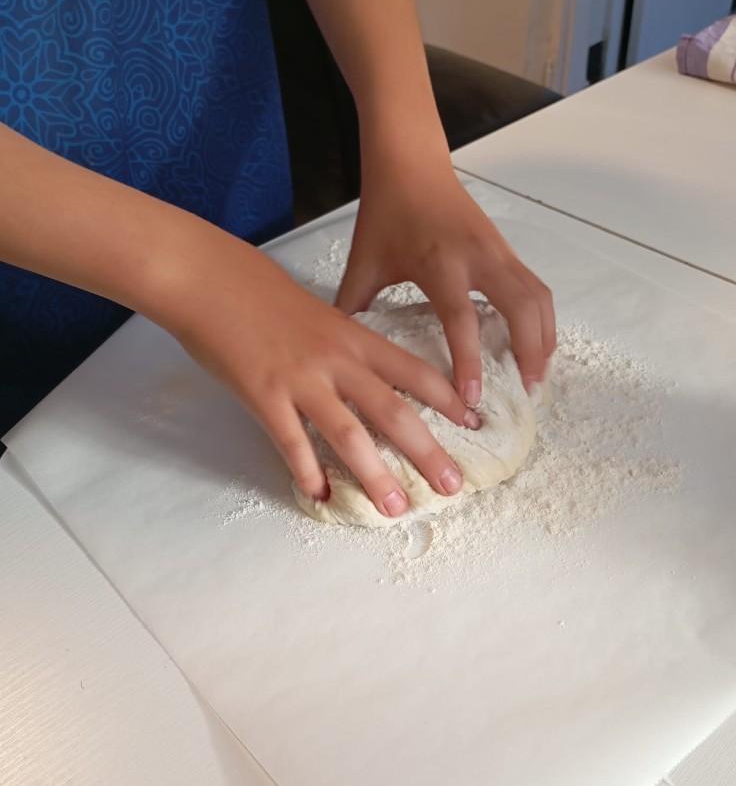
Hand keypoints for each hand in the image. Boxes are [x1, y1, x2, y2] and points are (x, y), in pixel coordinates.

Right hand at [170, 243, 478, 515]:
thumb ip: (345, 346)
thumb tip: (365, 377)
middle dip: (427, 451)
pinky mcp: (264, 395)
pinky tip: (321, 495)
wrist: (211, 278)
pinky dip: (308, 471)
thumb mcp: (320, 314)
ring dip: (375, 474)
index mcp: (356, 337)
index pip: (416, 371)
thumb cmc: (263, 294)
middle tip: (452, 486)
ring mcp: (301, 379)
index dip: (449, 400)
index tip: (475, 425)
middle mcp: (338, 360)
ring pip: (349, 434)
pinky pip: (291, 442)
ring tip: (395, 508)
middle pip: (394, 411)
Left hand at [337, 152, 555, 406]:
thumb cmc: (386, 214)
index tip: (471, 398)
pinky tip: (537, 345)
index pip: (461, 319)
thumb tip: (343, 353)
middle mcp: (478, 257)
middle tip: (525, 393)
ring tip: (536, 376)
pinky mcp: (508, 250)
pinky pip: (536, 289)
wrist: (411, 164)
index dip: (469, 361)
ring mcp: (499, 251)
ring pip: (538, 299)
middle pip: (521, 309)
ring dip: (544, 338)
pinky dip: (543, 320)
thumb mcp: (363, 263)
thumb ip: (353, 308)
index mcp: (439, 263)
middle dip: (529, 353)